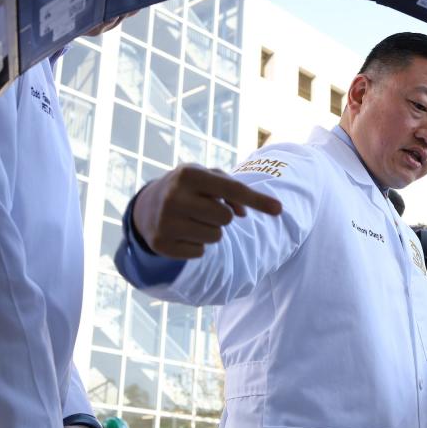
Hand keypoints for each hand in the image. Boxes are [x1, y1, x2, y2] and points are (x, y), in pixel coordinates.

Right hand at [133, 165, 281, 258]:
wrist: (147, 207)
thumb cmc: (188, 189)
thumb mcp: (207, 179)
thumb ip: (232, 189)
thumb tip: (244, 213)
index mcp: (189, 174)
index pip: (233, 189)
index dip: (258, 200)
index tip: (279, 209)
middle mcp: (174, 197)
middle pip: (226, 218)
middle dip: (223, 216)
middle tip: (206, 210)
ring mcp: (165, 222)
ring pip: (215, 237)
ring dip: (211, 231)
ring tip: (193, 221)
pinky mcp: (161, 245)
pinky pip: (200, 253)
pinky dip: (197, 246)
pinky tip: (182, 234)